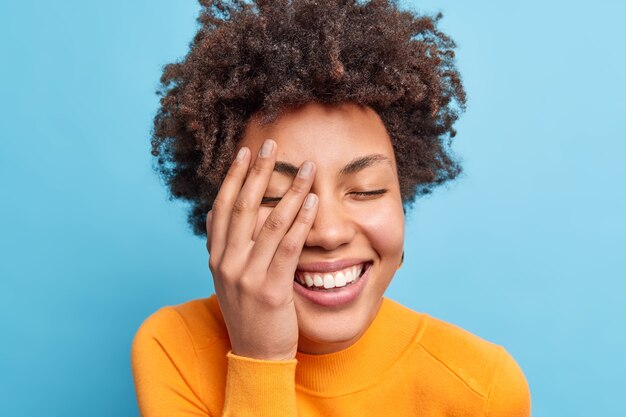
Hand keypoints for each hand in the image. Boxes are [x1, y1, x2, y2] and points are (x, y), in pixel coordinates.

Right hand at [205, 139, 317, 360]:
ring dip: (291, 191)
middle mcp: (228, 263)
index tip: (246, 152)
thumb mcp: (227, 277)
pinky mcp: (271, 289)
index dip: (235, 177)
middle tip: (272, 144)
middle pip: (245, 206)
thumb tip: (216, 212)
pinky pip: (289, 246)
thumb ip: (223, 244)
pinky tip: (314, 202)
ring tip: (306, 168)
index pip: (223, 206)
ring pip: (271, 222)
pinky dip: (302, 221)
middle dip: (259, 172)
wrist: (256, 354)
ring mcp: (247, 276)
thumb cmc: (248, 312)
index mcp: (217, 257)